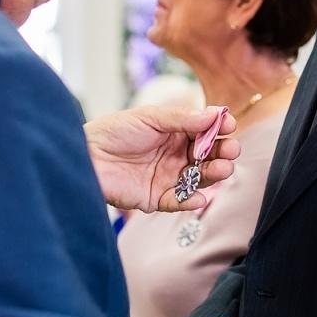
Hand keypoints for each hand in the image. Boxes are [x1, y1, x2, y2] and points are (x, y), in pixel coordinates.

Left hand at [86, 106, 240, 212]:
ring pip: (199, 179)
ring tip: (222, 169)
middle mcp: (176, 156)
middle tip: (231, 150)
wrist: (86, 156)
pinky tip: (200, 196)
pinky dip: (191, 201)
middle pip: (208, 157)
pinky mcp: (156, 198)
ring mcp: (168, 177)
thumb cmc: (114, 132)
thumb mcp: (149, 118)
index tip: (228, 125)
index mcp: (176, 133)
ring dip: (213, 175)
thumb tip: (213, 115)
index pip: (206, 132)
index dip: (219, 129)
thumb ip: (181, 119)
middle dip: (223, 153)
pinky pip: (178, 201)